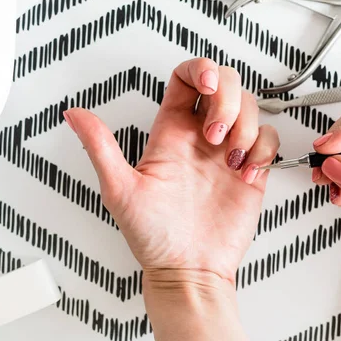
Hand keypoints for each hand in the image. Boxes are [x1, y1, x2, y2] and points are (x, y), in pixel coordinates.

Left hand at [63, 58, 278, 284]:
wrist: (188, 271)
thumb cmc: (153, 238)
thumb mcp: (120, 190)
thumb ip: (101, 148)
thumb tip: (73, 114)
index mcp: (171, 133)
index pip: (187, 78)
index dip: (202, 70)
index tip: (208, 86)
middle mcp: (201, 137)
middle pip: (226, 85)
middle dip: (229, 100)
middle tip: (216, 135)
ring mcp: (228, 153)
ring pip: (250, 108)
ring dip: (246, 126)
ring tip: (232, 159)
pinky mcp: (250, 170)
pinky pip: (267, 139)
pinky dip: (264, 149)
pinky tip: (247, 172)